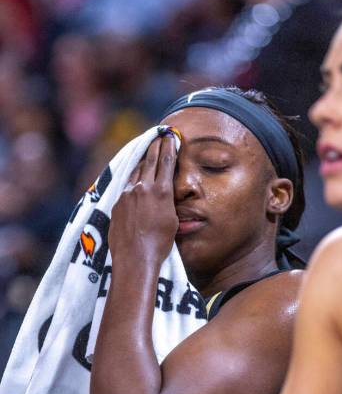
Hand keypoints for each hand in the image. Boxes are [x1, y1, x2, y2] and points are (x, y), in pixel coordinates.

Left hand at [108, 134, 178, 266]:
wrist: (135, 257)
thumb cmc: (160, 244)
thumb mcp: (172, 222)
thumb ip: (168, 204)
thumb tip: (167, 199)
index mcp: (162, 192)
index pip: (166, 162)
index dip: (169, 147)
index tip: (171, 137)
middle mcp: (143, 188)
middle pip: (149, 161)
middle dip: (155, 147)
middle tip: (158, 137)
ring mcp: (127, 194)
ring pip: (136, 171)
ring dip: (142, 161)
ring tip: (146, 154)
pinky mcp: (117, 202)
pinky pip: (126, 185)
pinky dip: (132, 178)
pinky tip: (134, 178)